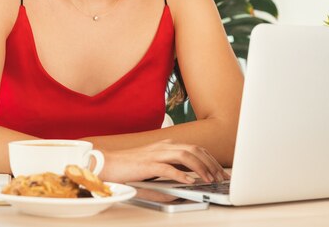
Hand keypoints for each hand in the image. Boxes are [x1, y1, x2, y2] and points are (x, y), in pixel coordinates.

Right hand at [98, 139, 229, 183]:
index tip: (220, 172)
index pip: (195, 148)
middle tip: (221, 177)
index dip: (210, 159)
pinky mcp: (147, 164)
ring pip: (185, 156)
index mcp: (166, 145)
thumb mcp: (155, 164)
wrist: (108, 163)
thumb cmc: (130, 165)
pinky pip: (168, 168)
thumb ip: (171, 167)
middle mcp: (163, 146)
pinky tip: (190, 182)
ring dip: (201, 168)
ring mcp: (155, 154)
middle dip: (211, 163)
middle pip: (195, 150)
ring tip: (210, 180)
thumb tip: (188, 178)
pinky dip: (181, 175)